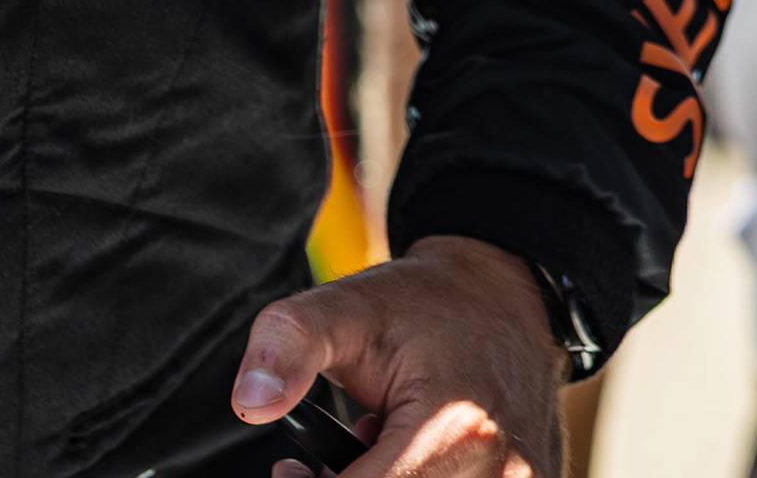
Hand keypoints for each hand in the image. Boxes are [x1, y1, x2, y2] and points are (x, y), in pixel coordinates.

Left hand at [231, 235, 562, 477]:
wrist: (505, 297)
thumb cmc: (429, 305)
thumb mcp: (347, 307)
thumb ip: (289, 348)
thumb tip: (251, 402)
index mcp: (458, 430)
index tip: (291, 470)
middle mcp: (502, 474)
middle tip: (315, 465)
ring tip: (370, 450)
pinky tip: (402, 463)